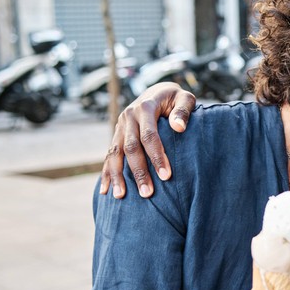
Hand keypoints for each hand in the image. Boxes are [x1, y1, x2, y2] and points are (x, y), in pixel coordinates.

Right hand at [99, 82, 195, 198]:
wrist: (156, 92)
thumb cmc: (175, 99)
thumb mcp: (184, 98)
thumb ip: (183, 110)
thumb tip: (179, 127)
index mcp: (145, 107)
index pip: (150, 135)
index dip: (157, 156)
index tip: (166, 176)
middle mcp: (129, 116)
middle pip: (131, 148)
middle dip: (139, 172)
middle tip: (147, 194)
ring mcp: (120, 126)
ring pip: (115, 153)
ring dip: (118, 176)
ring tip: (121, 196)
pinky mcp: (116, 135)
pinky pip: (109, 156)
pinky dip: (107, 174)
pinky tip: (105, 191)